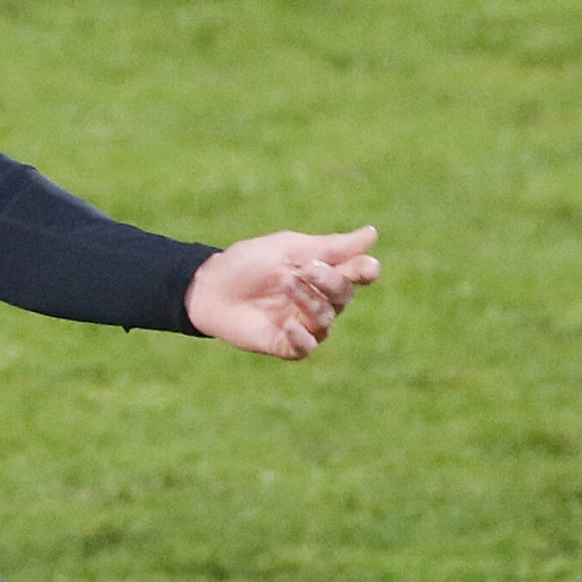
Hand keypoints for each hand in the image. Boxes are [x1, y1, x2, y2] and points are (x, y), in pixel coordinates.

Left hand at [184, 226, 380, 359]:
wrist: (208, 285)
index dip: (365, 271)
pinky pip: (306, 348)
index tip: (366, 267)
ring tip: (287, 283)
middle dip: (330, 281)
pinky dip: (303, 338)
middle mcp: (318, 301)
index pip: (356, 275)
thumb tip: (373, 233)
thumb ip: (330, 246)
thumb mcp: (289, 248)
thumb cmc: (248, 263)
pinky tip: (291, 324)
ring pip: (325, 320)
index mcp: (322, 275)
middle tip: (306, 268)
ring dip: (309, 301)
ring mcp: (303, 324)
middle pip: (343, 296)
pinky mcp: (284, 344)